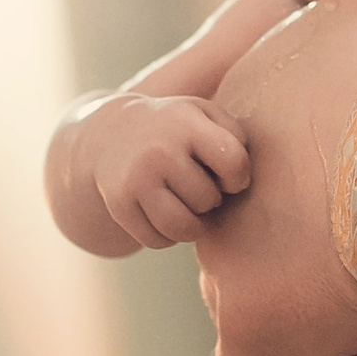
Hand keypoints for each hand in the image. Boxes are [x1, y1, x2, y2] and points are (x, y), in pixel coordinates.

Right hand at [80, 92, 251, 247]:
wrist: (114, 132)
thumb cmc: (178, 129)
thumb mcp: (206, 115)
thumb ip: (236, 137)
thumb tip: (242, 181)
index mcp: (186, 123)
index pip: (233, 163)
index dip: (239, 177)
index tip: (229, 176)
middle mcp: (159, 151)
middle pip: (207, 199)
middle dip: (211, 199)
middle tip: (201, 187)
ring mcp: (136, 179)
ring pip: (181, 227)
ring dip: (194, 226)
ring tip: (192, 210)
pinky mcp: (120, 205)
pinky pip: (157, 240)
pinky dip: (168, 237)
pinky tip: (168, 215)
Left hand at [191, 0, 356, 355]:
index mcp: (243, 126)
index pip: (257, 165)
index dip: (307, 182)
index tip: (353, 197)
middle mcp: (221, 197)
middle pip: (252, 233)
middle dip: (296, 248)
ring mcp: (230, 270)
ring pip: (256, 301)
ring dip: (299, 311)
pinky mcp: (255, 336)